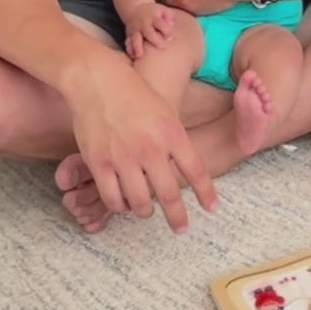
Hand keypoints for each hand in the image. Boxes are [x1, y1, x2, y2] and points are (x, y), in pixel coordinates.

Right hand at [64, 52, 217, 232]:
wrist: (99, 81)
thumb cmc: (136, 95)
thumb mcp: (167, 113)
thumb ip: (176, 141)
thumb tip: (187, 169)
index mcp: (172, 133)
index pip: (196, 170)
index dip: (206, 193)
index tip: (212, 209)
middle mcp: (151, 148)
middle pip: (169, 194)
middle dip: (177, 216)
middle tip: (181, 227)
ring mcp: (124, 157)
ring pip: (139, 201)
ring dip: (145, 211)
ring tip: (147, 211)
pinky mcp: (98, 162)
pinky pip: (112, 197)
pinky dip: (120, 206)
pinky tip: (124, 203)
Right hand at [124, 0, 176, 59]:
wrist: (135, 8)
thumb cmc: (154, 12)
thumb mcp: (163, 10)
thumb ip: (169, 17)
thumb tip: (171, 25)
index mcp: (153, 17)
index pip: (160, 24)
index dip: (166, 30)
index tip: (170, 37)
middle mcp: (144, 24)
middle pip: (149, 32)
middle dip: (155, 40)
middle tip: (161, 46)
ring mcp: (135, 29)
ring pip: (136, 39)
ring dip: (137, 47)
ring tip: (140, 56)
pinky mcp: (130, 34)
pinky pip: (128, 42)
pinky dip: (130, 49)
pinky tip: (132, 56)